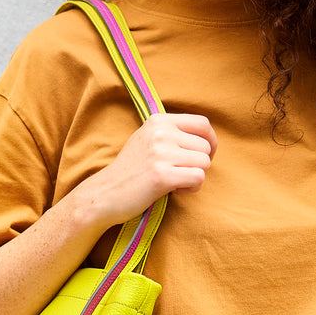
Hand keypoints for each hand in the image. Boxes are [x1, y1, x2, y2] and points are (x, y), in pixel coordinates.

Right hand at [73, 113, 216, 228]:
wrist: (105, 193)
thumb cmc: (131, 171)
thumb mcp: (147, 139)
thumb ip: (171, 133)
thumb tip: (206, 137)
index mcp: (158, 121)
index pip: (202, 123)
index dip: (210, 141)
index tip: (202, 155)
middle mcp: (160, 133)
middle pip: (206, 146)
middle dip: (200, 163)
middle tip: (181, 173)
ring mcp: (160, 153)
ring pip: (204, 163)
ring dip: (195, 177)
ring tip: (175, 182)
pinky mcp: (162, 176)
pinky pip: (198, 178)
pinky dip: (192, 188)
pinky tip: (175, 190)